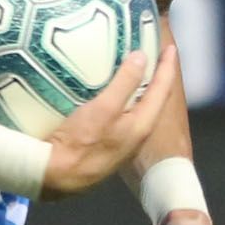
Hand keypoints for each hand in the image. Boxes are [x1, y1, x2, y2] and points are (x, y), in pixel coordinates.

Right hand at [39, 52, 165, 197]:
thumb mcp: (105, 109)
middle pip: (152, 98)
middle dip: (155, 76)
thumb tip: (142, 57)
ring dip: (136, 87)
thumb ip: (125, 83)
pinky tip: (108, 93)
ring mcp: (120, 140)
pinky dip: (120, 98)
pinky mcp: (103, 143)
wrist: (54, 177)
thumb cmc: (81, 144)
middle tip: (154, 55)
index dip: (167, 66)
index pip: (162, 89)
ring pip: (135, 107)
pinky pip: (119, 114)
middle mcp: (136, 134)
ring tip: (133, 68)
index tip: (170, 47)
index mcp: (142, 124)